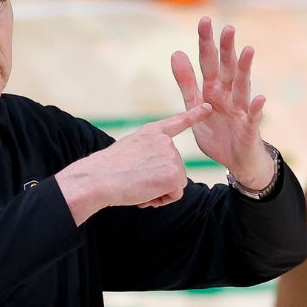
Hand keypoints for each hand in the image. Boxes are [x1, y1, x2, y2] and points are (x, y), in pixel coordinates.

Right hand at [56, 102, 212, 224]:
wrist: (98, 178)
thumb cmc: (106, 170)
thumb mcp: (129, 151)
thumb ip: (148, 155)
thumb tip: (159, 175)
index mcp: (151, 132)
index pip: (176, 122)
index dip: (193, 115)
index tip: (207, 106)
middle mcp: (165, 141)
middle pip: (175, 168)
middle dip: (159, 181)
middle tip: (137, 181)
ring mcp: (172, 156)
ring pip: (175, 183)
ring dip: (159, 191)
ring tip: (138, 186)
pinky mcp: (174, 174)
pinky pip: (175, 195)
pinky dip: (162, 200)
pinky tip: (145, 193)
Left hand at [171, 17, 275, 189]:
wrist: (235, 161)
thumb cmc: (217, 132)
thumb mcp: (194, 107)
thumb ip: (186, 82)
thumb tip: (176, 52)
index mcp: (213, 89)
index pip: (208, 62)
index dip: (206, 43)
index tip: (204, 20)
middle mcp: (229, 94)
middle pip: (227, 68)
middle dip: (227, 49)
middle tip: (228, 28)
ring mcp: (241, 110)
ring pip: (242, 86)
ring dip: (245, 70)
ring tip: (248, 51)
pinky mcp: (249, 128)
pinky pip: (253, 117)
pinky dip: (257, 108)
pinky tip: (260, 98)